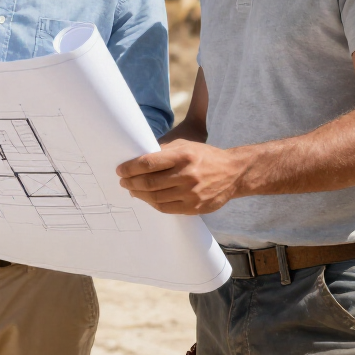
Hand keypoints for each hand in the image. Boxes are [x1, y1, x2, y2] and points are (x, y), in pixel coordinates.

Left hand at [116, 139, 245, 214]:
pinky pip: (166, 208)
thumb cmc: (205, 157)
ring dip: (139, 194)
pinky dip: (153, 204)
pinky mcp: (194, 207)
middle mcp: (187, 175)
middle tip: (123, 181)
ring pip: (155, 198)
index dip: (130, 168)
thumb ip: (163, 151)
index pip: (149, 163)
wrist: (234, 173)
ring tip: (132, 190)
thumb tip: (138, 158)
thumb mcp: (185, 145)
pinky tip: (147, 198)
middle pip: (149, 183)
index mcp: (183, 156)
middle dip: (131, 182)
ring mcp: (191, 193)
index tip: (121, 170)